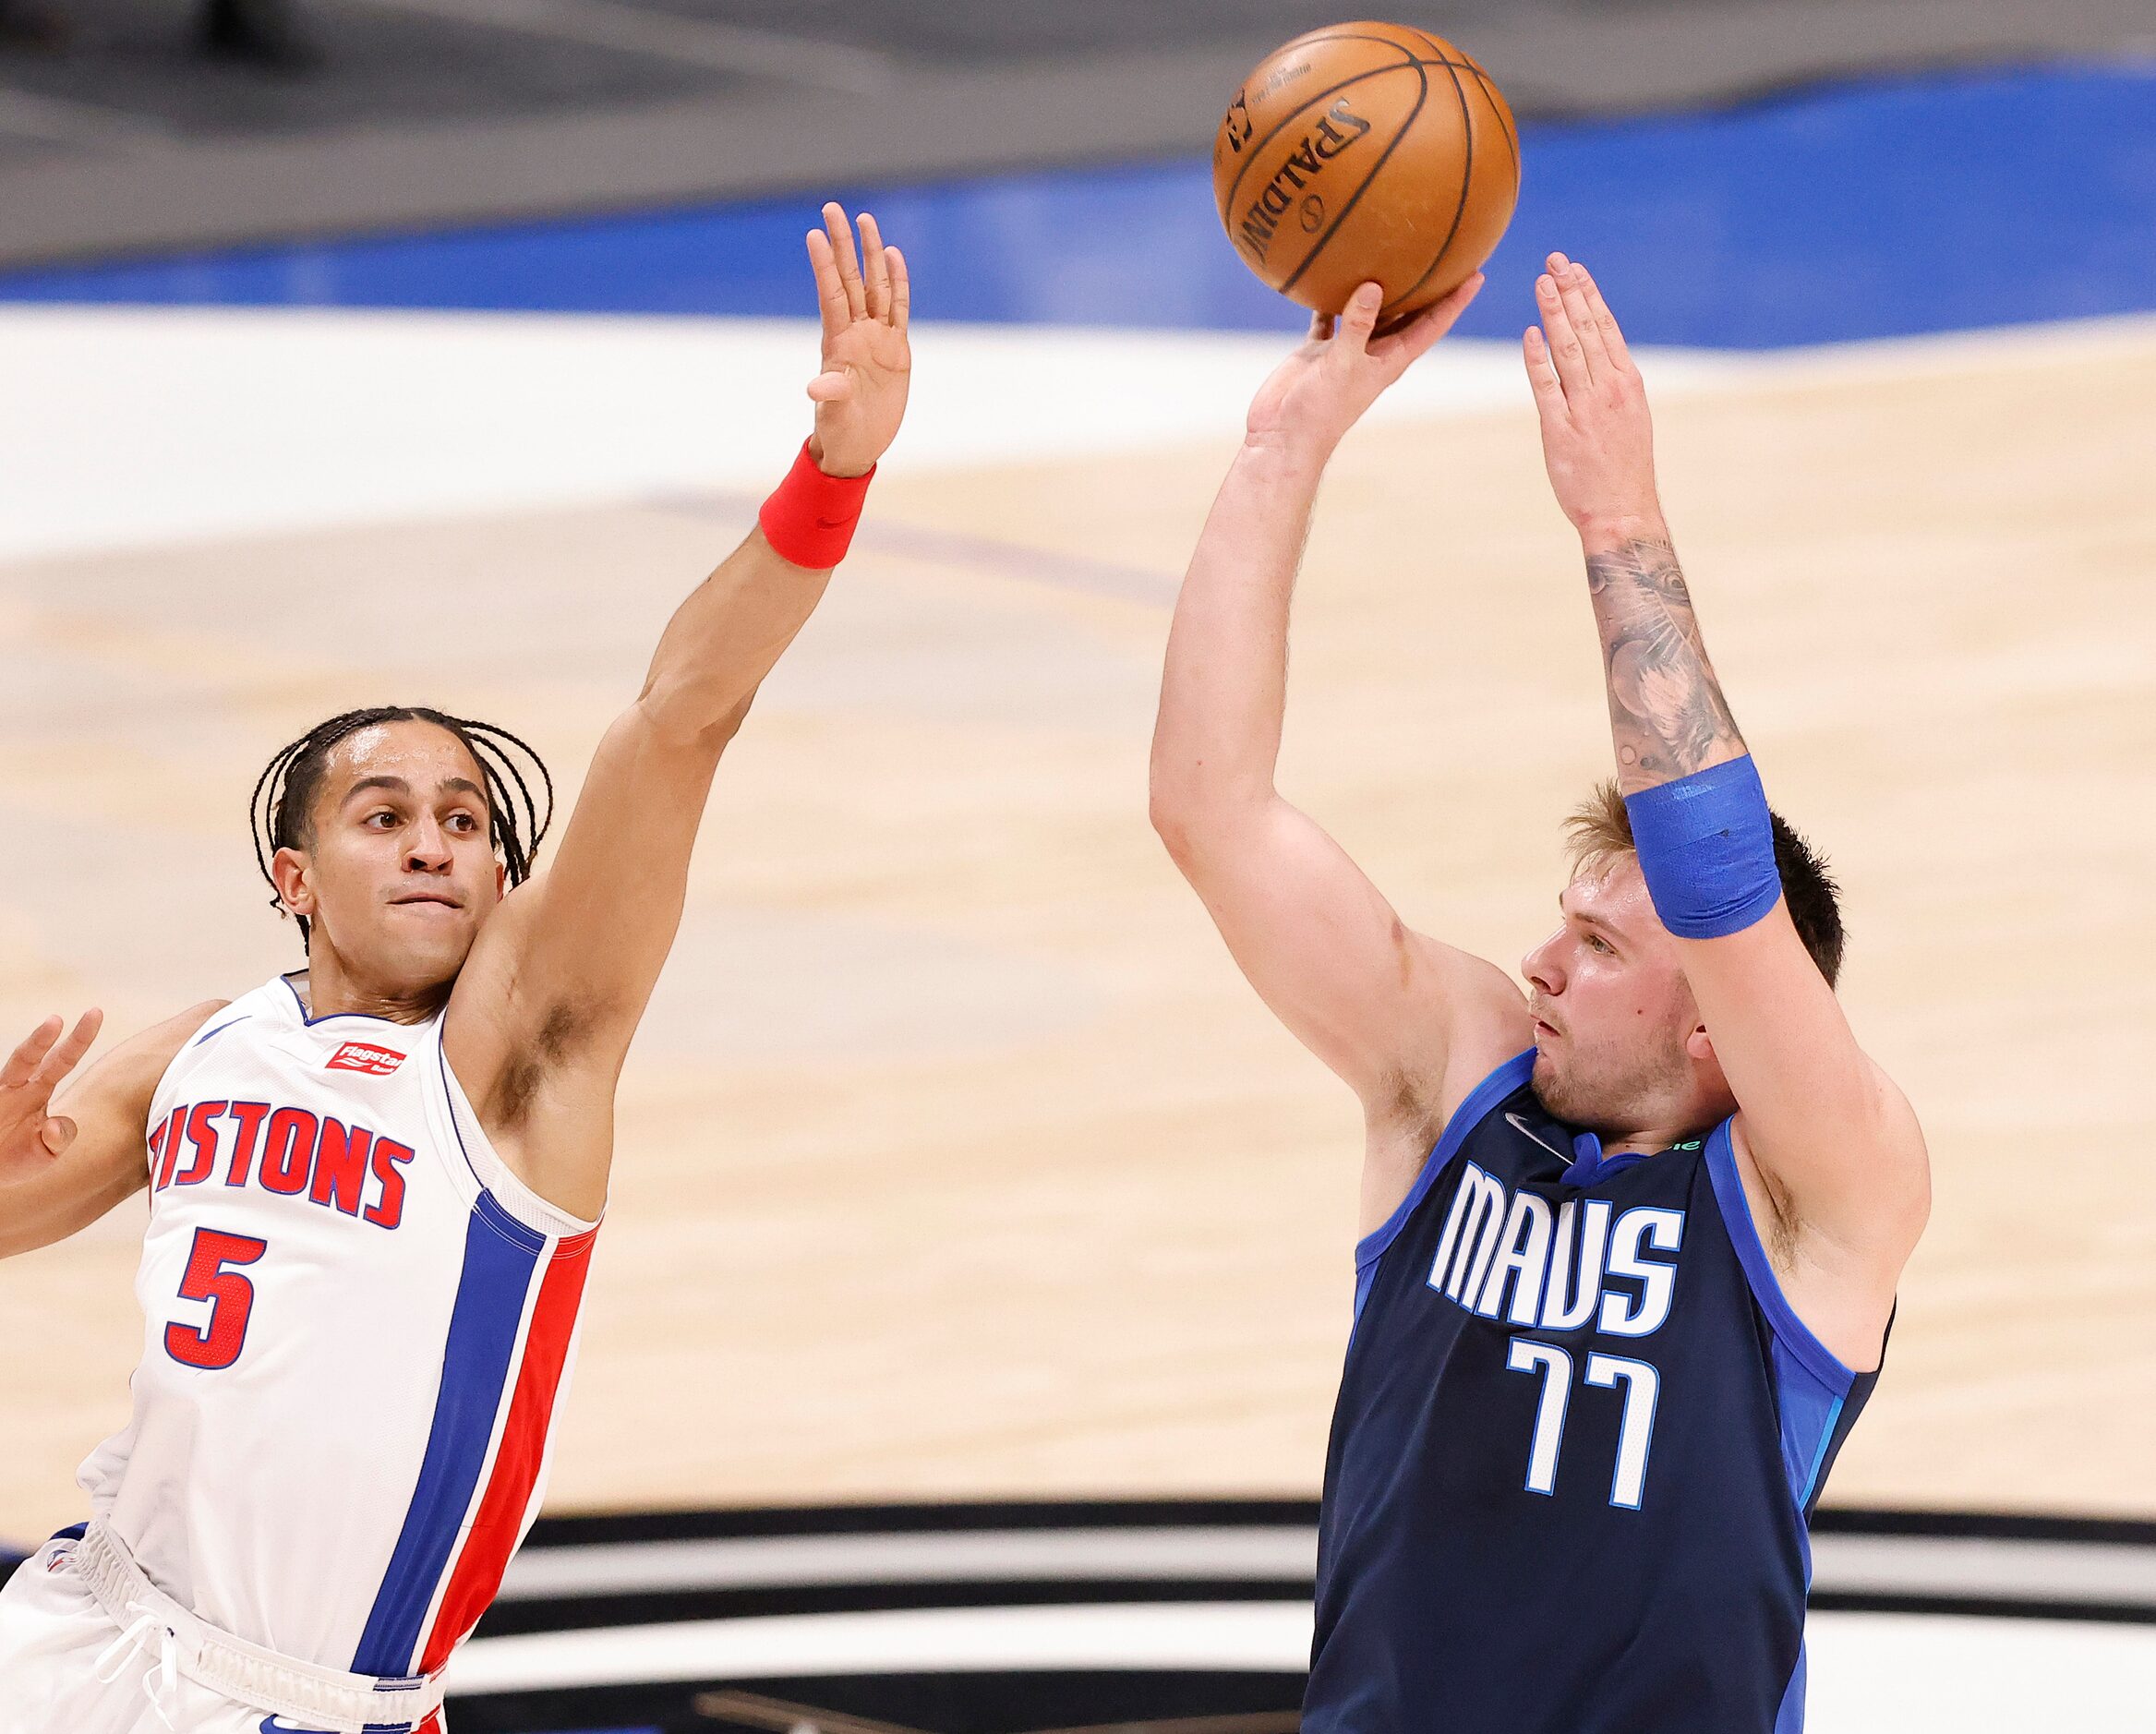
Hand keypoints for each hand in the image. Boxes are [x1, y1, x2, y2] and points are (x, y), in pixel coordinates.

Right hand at [0, 1009, 101, 1182]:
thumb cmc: (16, 1159)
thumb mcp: (45, 1154)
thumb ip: (59, 1140)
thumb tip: (54, 1125)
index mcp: (38, 1091)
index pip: (62, 1060)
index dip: (79, 1039)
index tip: (96, 1012)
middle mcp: (17, 1087)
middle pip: (35, 1056)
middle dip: (48, 1035)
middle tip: (63, 1016)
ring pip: (15, 1064)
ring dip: (33, 1045)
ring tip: (52, 1024)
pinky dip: (4, 1087)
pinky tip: (12, 1083)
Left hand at [804, 202, 910, 478]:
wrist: (860, 445)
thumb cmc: (841, 430)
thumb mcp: (834, 414)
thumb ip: (830, 395)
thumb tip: (817, 387)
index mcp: (838, 343)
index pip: (832, 295)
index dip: (824, 265)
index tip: (815, 234)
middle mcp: (856, 333)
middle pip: (850, 279)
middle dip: (843, 244)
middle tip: (833, 208)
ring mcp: (877, 337)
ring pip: (876, 286)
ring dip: (871, 254)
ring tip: (866, 219)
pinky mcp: (896, 348)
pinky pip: (899, 308)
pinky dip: (899, 283)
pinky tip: (895, 257)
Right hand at [1245, 275, 1482, 458]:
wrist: (1285, 435)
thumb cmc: (1321, 411)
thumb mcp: (1343, 365)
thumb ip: (1358, 325)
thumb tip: (1375, 285)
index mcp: (1391, 359)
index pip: (1432, 325)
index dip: (1455, 301)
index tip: (1477, 274)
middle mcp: (1374, 351)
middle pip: (1408, 313)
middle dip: (1427, 287)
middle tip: (1444, 253)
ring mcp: (1347, 350)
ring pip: (1370, 310)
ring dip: (1381, 286)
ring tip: (1391, 254)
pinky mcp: (1320, 349)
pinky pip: (1330, 316)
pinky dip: (1331, 297)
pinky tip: (1331, 273)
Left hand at [1523, 253, 1663, 541]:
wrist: (1623, 511)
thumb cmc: (1623, 468)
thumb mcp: (1628, 417)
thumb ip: (1611, 384)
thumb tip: (1594, 356)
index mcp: (1627, 382)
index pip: (1605, 328)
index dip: (1588, 295)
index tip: (1574, 268)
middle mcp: (1608, 389)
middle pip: (1587, 330)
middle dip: (1570, 292)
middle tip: (1554, 261)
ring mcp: (1585, 408)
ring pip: (1569, 350)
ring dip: (1555, 313)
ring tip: (1541, 283)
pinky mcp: (1562, 430)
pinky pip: (1548, 388)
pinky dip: (1538, 359)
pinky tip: (1531, 334)